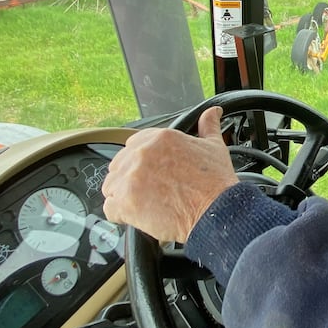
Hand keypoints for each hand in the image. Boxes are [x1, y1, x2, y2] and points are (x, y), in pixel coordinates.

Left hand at [102, 106, 237, 242]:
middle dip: (131, 178)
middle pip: (119, 165)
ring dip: (124, 196)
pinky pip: (110, 209)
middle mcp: (142, 154)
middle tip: (150, 191)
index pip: (133, 144)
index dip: (141, 161)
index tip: (151, 172)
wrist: (217, 210)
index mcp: (159, 138)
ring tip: (144, 204)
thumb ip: (208, 125)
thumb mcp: (214, 146)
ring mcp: (131, 178)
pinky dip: (121, 215)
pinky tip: (138, 216)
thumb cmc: (216, 182)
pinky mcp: (125, 202)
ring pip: (111, 186)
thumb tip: (212, 112)